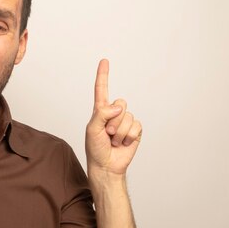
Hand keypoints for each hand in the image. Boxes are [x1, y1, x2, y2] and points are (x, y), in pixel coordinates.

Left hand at [85, 59, 141, 175]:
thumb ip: (102, 114)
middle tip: (107, 133)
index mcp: (100, 111)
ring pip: (128, 117)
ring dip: (119, 132)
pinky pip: (136, 126)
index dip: (103, 75)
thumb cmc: (95, 148)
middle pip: (121, 103)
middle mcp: (113, 114)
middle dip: (113, 120)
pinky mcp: (135, 131)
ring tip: (113, 141)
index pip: (102, 89)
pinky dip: (129, 136)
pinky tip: (123, 143)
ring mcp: (125, 122)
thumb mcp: (92, 129)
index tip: (104, 61)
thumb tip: (119, 107)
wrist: (107, 166)